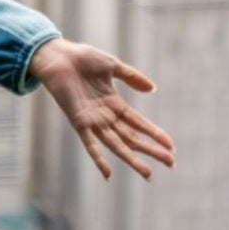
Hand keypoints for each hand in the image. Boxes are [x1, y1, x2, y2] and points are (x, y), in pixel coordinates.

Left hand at [29, 38, 175, 181]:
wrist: (57, 55)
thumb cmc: (82, 58)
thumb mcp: (112, 66)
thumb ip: (132, 77)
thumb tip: (153, 89)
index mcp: (113, 104)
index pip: (139, 123)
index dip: (155, 134)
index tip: (171, 146)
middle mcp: (104, 116)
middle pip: (132, 138)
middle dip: (151, 151)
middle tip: (171, 164)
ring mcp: (92, 120)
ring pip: (116, 145)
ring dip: (132, 159)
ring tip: (148, 173)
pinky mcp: (78, 121)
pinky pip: (89, 144)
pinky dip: (98, 159)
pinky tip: (108, 174)